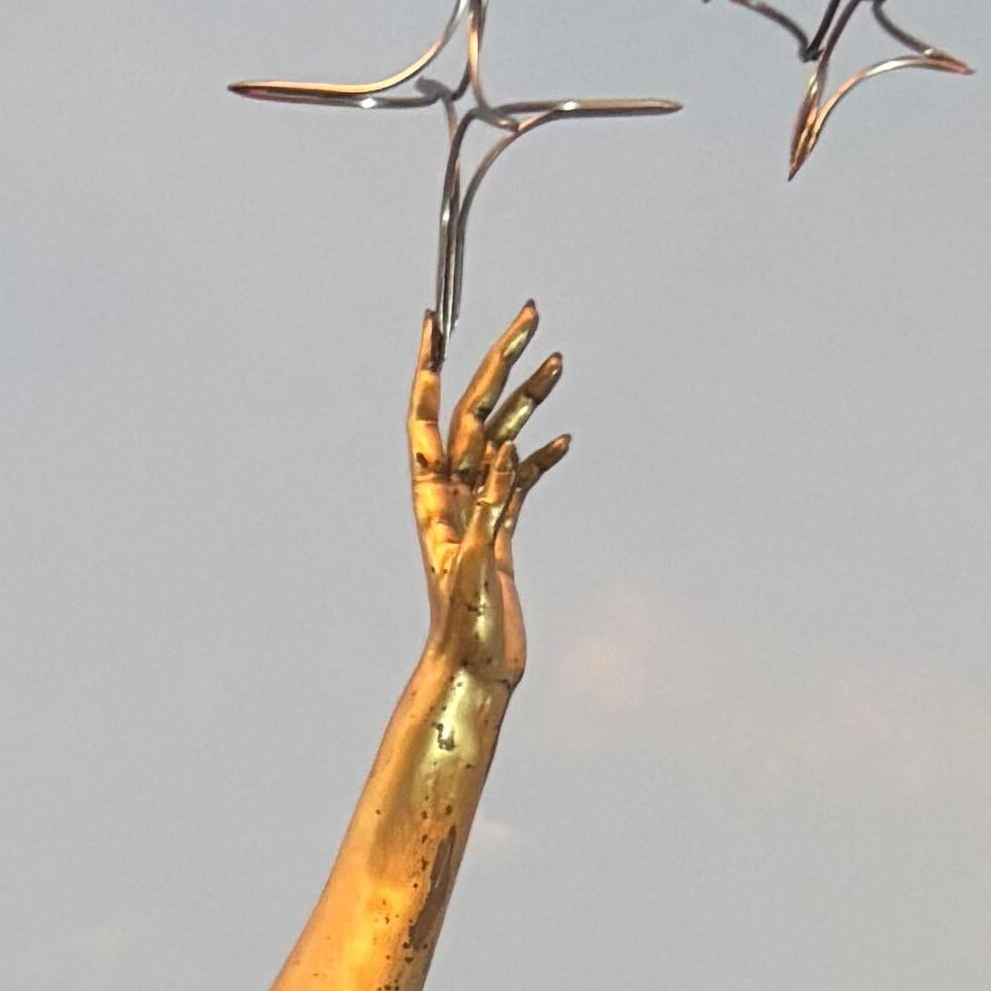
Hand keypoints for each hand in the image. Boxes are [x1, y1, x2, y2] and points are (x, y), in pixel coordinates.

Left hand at [411, 304, 567, 687]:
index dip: (430, 367)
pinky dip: (540, 458)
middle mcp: (451, 498)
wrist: (474, 677)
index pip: (428, 417)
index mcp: (433, 500)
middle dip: (498, 360)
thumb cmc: (465, 633)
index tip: (435, 320)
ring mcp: (477, 513)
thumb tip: (504, 448)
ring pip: (503, 439)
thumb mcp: (477, 569)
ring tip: (557, 360)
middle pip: (475, 413)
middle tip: (529, 314)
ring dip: (528, 399)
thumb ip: (490, 509)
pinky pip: (521, 482)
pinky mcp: (500, 535)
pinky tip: (562, 438)